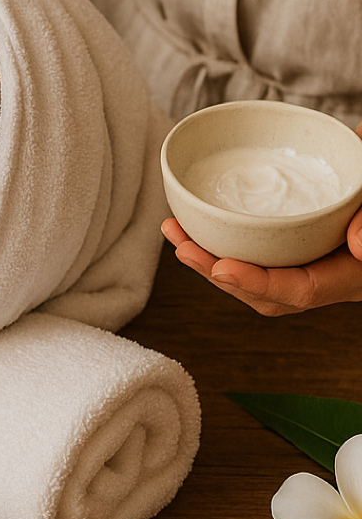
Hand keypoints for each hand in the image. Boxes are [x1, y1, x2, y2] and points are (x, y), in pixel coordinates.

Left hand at [162, 213, 361, 315]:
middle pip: (266, 293)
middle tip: (182, 245)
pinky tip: (194, 225)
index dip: (258, 283)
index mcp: (353, 274)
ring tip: (174, 232)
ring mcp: (313, 265)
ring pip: (256, 278)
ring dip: (210, 259)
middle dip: (217, 273)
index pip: (300, 291)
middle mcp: (330, 276)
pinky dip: (223, 245)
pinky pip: (257, 257)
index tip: (220, 267)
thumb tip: (359, 243)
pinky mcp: (296, 249)